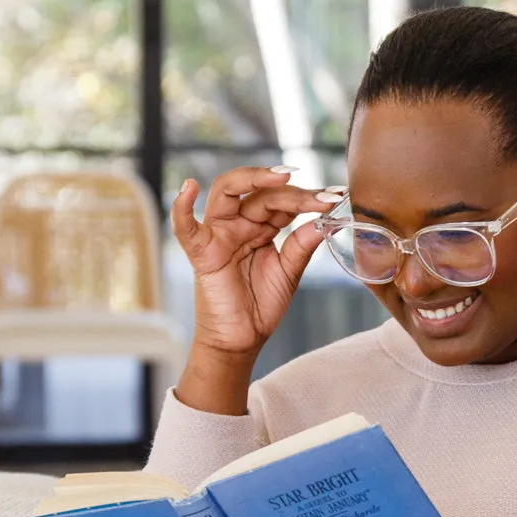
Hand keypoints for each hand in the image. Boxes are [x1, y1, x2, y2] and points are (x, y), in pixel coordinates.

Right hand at [171, 168, 339, 361]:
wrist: (242, 340)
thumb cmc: (260, 306)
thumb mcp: (288, 272)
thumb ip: (301, 244)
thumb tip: (324, 220)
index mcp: (259, 227)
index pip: (281, 201)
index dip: (308, 197)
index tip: (335, 196)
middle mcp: (238, 224)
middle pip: (260, 194)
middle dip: (292, 192)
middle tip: (322, 196)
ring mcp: (218, 234)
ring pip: (226, 192)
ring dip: (252, 179)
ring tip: (281, 176)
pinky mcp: (202, 253)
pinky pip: (185, 227)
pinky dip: (181, 207)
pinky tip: (188, 187)